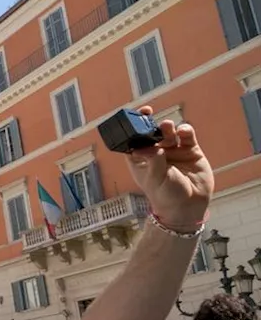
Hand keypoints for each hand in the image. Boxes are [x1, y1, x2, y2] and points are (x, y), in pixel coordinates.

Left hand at [125, 107, 212, 229]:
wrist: (189, 206)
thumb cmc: (166, 196)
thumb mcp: (156, 178)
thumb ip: (154, 161)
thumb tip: (148, 147)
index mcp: (141, 159)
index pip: (132, 140)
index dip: (130, 128)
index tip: (131, 117)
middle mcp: (156, 153)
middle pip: (150, 132)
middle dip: (148, 122)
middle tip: (147, 113)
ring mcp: (173, 150)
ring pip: (168, 132)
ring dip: (166, 127)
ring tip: (167, 126)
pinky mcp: (190, 151)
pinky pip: (186, 136)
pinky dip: (185, 130)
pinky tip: (184, 131)